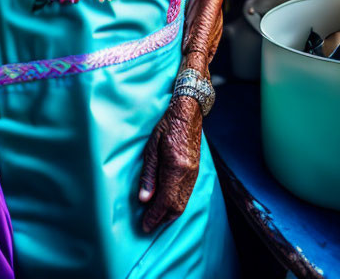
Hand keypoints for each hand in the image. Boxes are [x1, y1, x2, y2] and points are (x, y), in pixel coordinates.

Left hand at [138, 94, 201, 232]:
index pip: (165, 202)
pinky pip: (187, 194)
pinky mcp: (196, 170)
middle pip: (176, 207)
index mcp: (175, 168)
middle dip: (162, 219)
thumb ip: (148, 175)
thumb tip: (144, 199)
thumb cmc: (167, 126)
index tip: (144, 226)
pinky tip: (169, 205)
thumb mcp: (152, 148)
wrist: (188, 112)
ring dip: (170, 214)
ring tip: (156, 219)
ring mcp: (194, 173)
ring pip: (183, 203)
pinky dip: (178, 204)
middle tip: (148, 226)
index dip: (154, 216)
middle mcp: (188, 174)